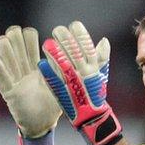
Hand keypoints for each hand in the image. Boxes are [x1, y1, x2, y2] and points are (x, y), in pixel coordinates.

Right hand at [0, 26, 61, 144]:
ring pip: (5, 60)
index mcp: (36, 68)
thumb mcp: (60, 85)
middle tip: (15, 34)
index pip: (29, 45)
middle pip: (15, 48)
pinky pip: (1, 80)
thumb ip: (61, 69)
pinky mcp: (9, 94)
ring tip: (3, 42)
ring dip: (4, 49)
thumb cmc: (52, 107)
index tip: (31, 35)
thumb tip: (63, 51)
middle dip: (14, 38)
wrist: (43, 126)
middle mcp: (23, 72)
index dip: (28, 37)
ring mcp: (15, 82)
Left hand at [38, 21, 121, 144]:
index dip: (79, 32)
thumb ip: (101, 57)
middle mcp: (84, 73)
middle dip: (64, 38)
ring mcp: (73, 83)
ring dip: (54, 52)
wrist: (92, 118)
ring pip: (63, 62)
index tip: (72, 26)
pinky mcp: (63, 93)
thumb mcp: (101, 75)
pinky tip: (41, 63)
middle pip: (73, 50)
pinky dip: (47, 71)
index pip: (86, 44)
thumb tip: (103, 40)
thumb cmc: (95, 95)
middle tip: (57, 31)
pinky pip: (54, 80)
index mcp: (93, 67)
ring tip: (47, 43)